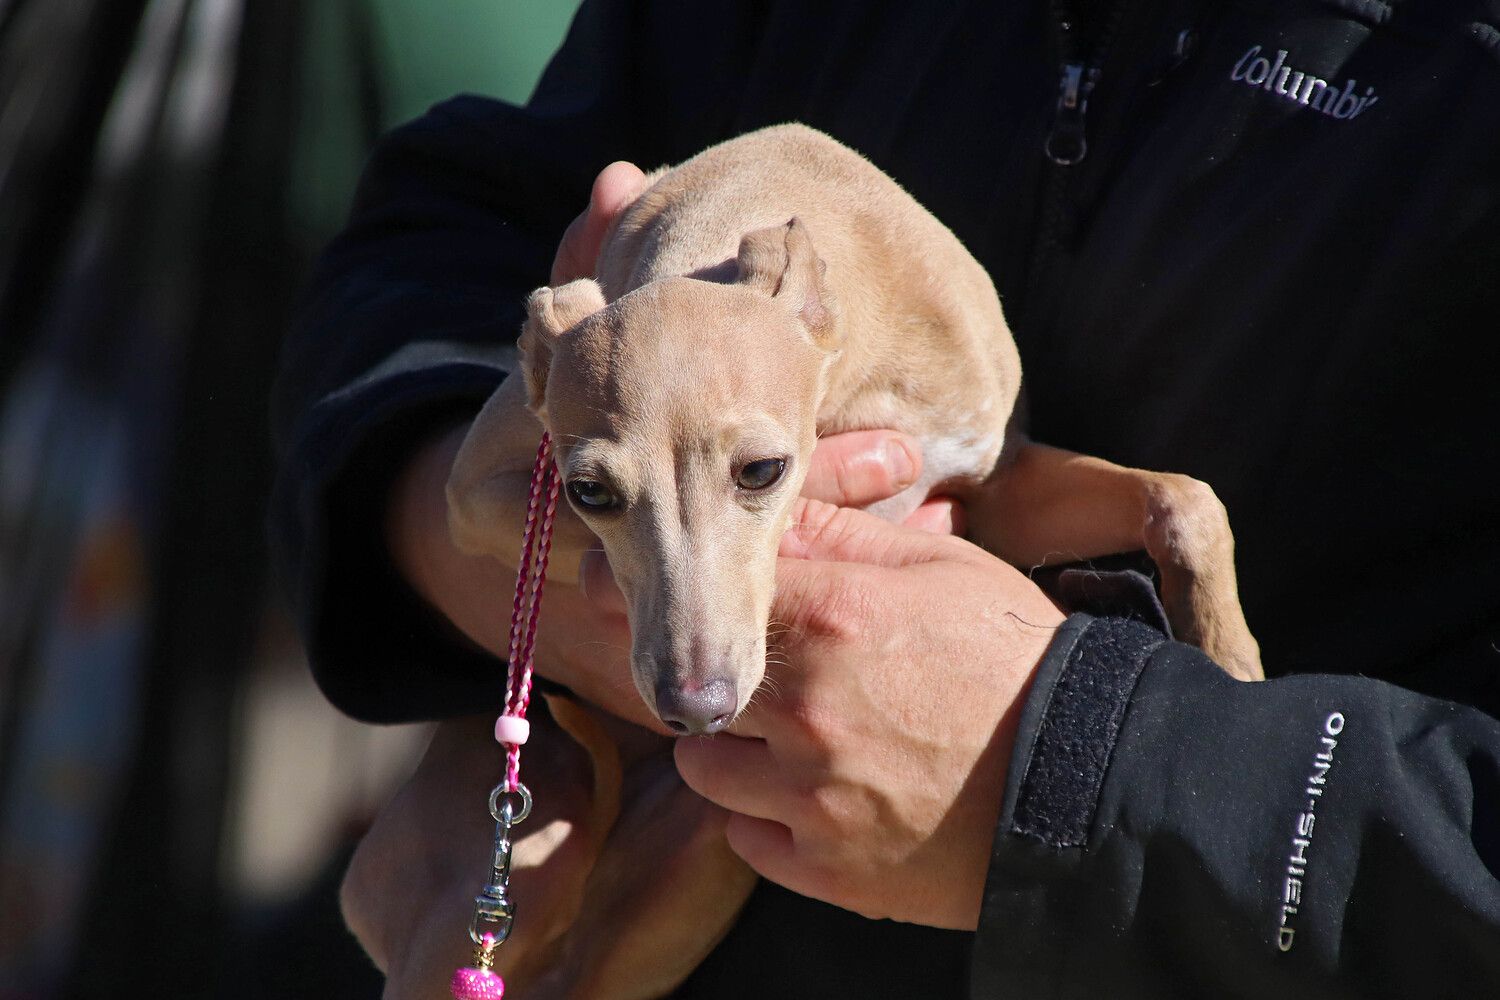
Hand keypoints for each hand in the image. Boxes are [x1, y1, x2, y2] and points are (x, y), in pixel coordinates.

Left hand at [674, 498, 1066, 929]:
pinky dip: (765, 818)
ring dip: (733, 751)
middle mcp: (804, 708)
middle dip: (723, 676)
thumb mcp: (946, 568)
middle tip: (766, 678)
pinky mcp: (827, 867)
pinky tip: (814, 796)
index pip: (710, 593)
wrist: (1095, 780)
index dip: (709, 597)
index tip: (722, 606)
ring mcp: (810, 796)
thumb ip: (846, 536)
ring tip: (788, 742)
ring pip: (704, 767)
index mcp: (829, 618)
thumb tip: (775, 514)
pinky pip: (744, 838)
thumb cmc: (1021, 661)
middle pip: (694, 684)